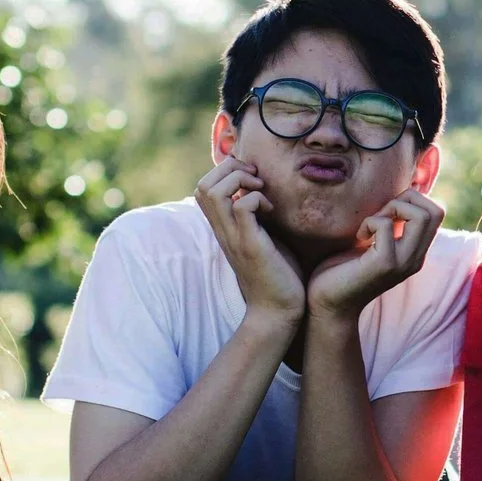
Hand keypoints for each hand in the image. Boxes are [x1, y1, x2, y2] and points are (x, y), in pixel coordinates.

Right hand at [194, 157, 306, 325]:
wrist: (278, 311)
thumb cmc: (276, 274)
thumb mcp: (263, 237)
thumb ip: (257, 216)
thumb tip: (262, 192)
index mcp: (224, 227)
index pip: (204, 187)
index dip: (226, 172)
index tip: (253, 179)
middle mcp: (223, 230)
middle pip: (203, 184)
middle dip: (231, 169)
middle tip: (256, 179)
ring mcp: (233, 237)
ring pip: (213, 191)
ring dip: (239, 179)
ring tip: (261, 189)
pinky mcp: (249, 245)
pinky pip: (240, 207)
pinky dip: (256, 198)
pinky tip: (271, 210)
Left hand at [307, 187, 444, 321]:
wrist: (327, 304)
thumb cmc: (343, 270)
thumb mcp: (374, 243)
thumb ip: (389, 224)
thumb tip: (396, 195)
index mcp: (416, 252)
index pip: (438, 212)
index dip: (414, 200)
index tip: (387, 211)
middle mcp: (416, 258)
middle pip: (436, 211)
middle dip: (406, 199)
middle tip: (381, 214)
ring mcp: (403, 262)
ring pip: (420, 216)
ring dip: (391, 209)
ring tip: (371, 225)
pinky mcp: (384, 264)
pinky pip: (386, 225)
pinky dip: (370, 222)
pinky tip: (360, 237)